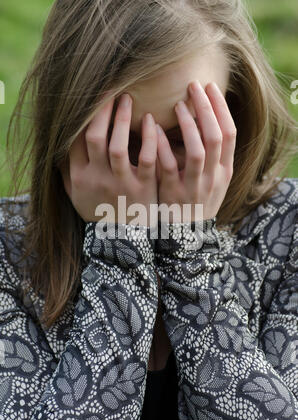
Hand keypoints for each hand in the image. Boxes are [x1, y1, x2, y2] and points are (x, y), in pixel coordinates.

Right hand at [60, 93, 157, 224]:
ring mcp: (121, 183)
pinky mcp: (144, 188)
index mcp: (81, 177)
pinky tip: (151, 121)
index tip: (91, 99)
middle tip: (111, 91)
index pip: (76, 140)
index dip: (82, 117)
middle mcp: (98, 179)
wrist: (122, 240)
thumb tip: (59, 145)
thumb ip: (68, 171)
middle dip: (101, 111)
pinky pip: (147, 158)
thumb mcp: (77, 195)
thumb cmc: (99, 212)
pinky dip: (149, 138)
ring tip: (127, 99)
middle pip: (95, 138)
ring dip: (122, 119)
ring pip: (118, 146)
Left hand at [155, 81, 236, 221]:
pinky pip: (169, 166)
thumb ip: (212, 156)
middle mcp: (212, 178)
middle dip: (206, 109)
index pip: (229, 134)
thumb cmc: (196, 201)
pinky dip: (162, 145)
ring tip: (178, 104)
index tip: (210, 87)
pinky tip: (154, 128)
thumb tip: (205, 120)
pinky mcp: (173, 193)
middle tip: (194, 86)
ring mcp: (194, 186)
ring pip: (197, 150)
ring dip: (189, 125)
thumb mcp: (212, 181)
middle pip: (215, 137)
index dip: (221, 109)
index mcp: (223, 171)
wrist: (185, 235)